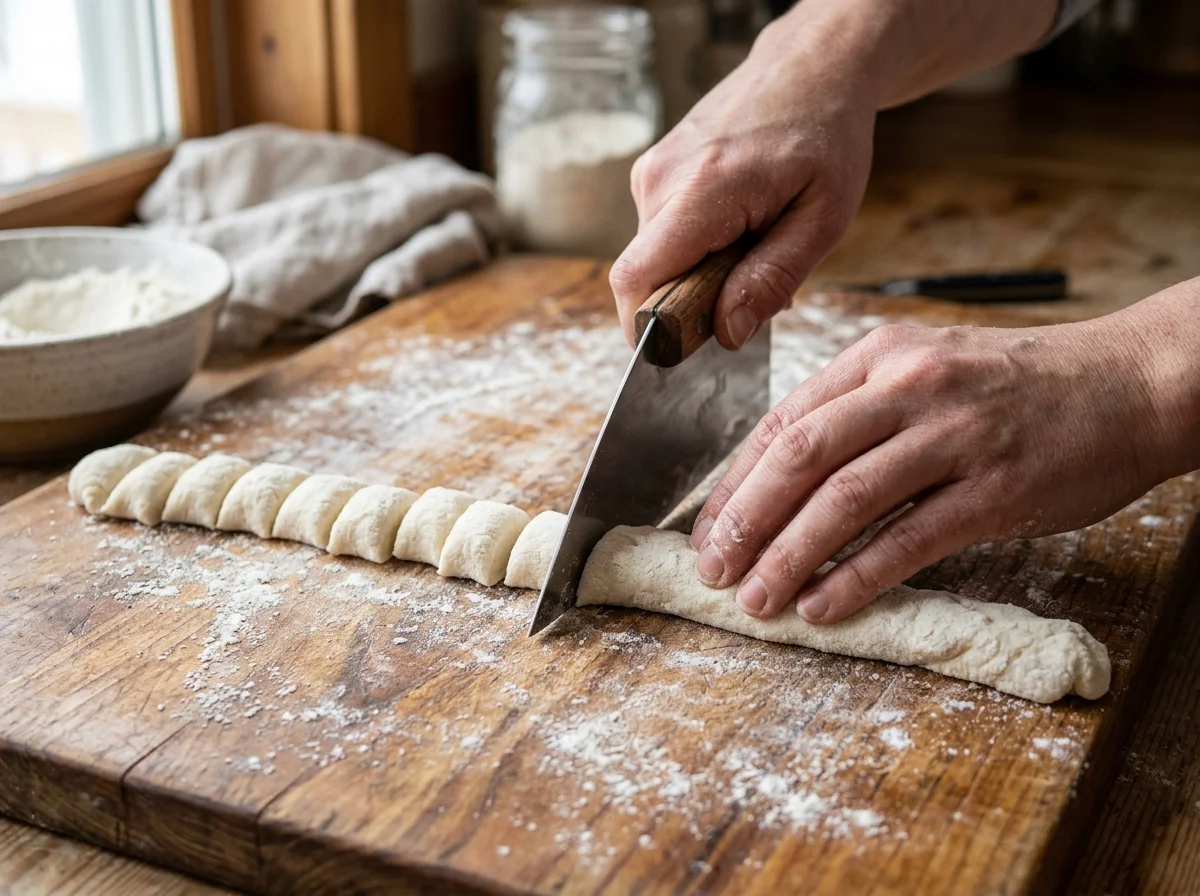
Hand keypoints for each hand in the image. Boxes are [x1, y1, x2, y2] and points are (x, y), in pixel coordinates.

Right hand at [608, 14, 875, 349]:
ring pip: (653, 261)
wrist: (811, 69)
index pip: (637, 281)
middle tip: (747, 289)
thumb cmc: (825, 137)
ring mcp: (651, 173)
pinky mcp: (652, 174)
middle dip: (688, 304)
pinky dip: (692, 251)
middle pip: (645, 279)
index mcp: (703, 190)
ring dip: (694, 276)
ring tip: (748, 248)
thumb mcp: (822, 218)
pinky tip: (734, 231)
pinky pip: (659, 237)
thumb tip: (727, 332)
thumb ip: (773, 278)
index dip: (649, 329)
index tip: (685, 349)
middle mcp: (661, 179)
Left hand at [690, 309, 1186, 624]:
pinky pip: (909, 538)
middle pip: (801, 456)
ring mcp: (954, 435)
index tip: (708, 530)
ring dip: (790, 556)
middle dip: (746, 520)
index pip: (784, 422)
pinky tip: (824, 606)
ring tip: (757, 599)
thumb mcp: (927, 368)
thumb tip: (782, 478)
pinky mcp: (995, 488)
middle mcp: (909, 387)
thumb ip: (858, 410)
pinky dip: (857, 576)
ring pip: (846, 499)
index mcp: (880, 357)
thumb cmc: (1018, 386)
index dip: (735, 483)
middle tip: (714, 570)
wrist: (1128, 383)